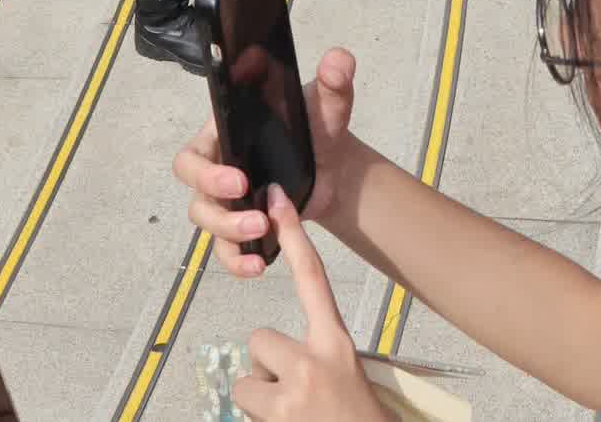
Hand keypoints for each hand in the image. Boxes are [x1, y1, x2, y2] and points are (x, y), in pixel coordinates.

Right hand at [176, 47, 365, 277]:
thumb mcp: (326, 105)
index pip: (193, 154)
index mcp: (225, 135)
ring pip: (207, 223)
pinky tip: (260, 267)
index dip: (204, 170)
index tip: (240, 179)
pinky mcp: (241, 228)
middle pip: (193, 192)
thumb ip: (333, 83)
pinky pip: (226, 250)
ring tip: (265, 233)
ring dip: (229, 234)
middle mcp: (218, 167)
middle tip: (252, 211)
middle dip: (217, 206)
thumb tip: (339, 61)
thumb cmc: (317, 128)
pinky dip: (238, 262)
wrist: (334, 166)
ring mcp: (227, 201)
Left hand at [229, 194, 385, 421]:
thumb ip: (314, 355)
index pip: (312, 278)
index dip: (294, 236)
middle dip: (267, 365)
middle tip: (291, 391)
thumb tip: (274, 358)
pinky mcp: (279, 412)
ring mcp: (296, 387)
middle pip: (261, 337)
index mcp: (336, 343)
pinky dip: (257, 415)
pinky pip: (244, 401)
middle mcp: (317, 359)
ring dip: (262, 395)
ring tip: (290, 412)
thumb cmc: (355, 417)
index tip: (278, 200)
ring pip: (249, 375)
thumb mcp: (343, 374)